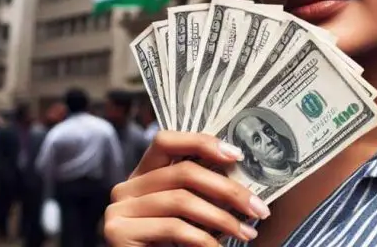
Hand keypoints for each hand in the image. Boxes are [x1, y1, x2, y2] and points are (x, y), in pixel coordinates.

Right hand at [105, 132, 270, 246]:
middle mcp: (126, 187)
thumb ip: (201, 191)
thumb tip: (243, 178)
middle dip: (228, 189)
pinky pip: (172, 227)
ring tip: (247, 232)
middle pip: (183, 172)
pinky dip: (203, 240)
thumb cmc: (172, 246)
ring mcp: (119, 208)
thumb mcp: (189, 214)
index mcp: (143, 175)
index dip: (201, 142)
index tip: (236, 155)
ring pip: (181, 200)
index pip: (166, 140)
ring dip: (223, 218)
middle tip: (258, 208)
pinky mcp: (117, 231)